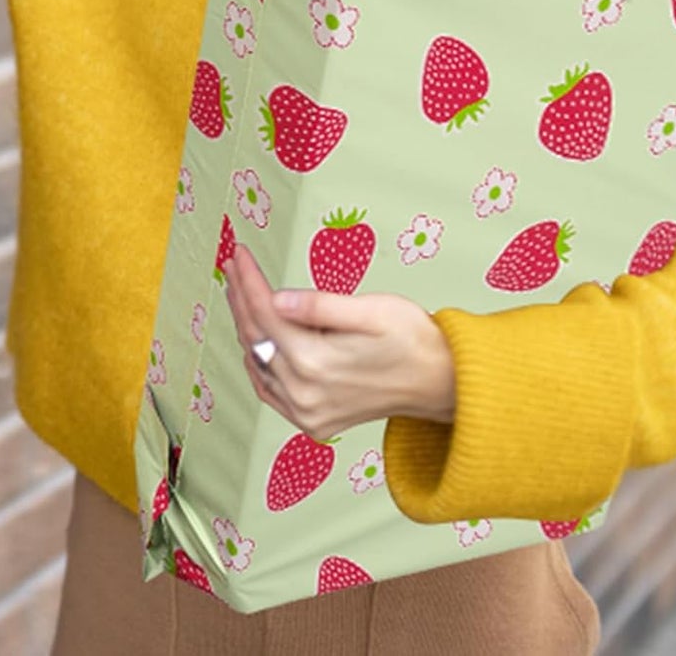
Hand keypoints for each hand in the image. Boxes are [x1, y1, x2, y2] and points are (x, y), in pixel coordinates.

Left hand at [222, 242, 455, 441]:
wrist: (442, 384)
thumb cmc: (413, 340)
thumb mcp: (372, 310)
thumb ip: (320, 305)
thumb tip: (277, 299)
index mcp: (316, 364)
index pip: (266, 313)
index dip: (249, 280)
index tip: (240, 253)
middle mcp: (305, 394)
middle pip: (256, 336)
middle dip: (241, 297)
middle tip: (232, 266)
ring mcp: (307, 413)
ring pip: (258, 361)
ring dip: (246, 325)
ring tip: (238, 291)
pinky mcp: (313, 421)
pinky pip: (269, 390)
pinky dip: (257, 362)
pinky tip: (254, 341)